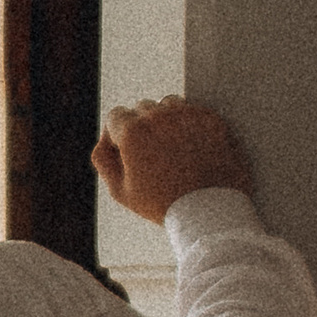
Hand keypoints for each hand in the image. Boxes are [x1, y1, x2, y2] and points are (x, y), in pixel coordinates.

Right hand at [92, 96, 251, 223]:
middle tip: (153, 154)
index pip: (115, 115)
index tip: (128, 151)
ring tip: (173, 147)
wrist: (212, 212)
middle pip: (141, 108)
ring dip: (166, 120)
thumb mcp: (121, 191)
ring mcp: (187, 116)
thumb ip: (104, 160)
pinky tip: (192, 146)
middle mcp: (158, 117)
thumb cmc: (165, 205)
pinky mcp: (211, 119)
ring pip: (168, 104)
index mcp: (133, 132)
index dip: (118, 135)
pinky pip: (194, 110)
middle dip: (143, 127)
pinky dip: (191, 123)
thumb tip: (105, 140)